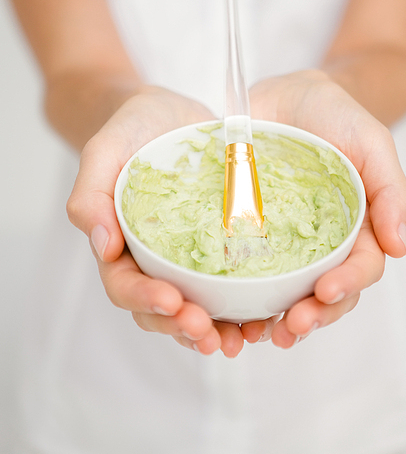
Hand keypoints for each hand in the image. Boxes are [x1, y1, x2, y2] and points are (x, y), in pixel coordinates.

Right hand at [67, 85, 275, 356]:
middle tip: (210, 333)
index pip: (125, 285)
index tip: (172, 301)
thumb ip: (91, 195)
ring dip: (217, 330)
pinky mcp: (219, 248)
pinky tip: (266, 317)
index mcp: (120, 246)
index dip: (145, 300)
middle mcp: (153, 261)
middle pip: (162, 309)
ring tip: (242, 339)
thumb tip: (102, 246)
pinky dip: (244, 307)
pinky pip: (230, 286)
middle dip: (183, 327)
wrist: (166, 114)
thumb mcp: (104, 151)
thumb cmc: (130, 130)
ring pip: (197, 308)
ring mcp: (187, 258)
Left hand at [248, 69, 405, 347]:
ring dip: (275, 318)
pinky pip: (245, 271)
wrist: (287, 93)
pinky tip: (226, 314)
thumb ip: (391, 189)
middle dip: (313, 315)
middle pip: (325, 292)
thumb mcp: (372, 142)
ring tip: (258, 334)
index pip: (360, 266)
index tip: (326, 291)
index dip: (347, 284)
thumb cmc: (337, 115)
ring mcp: (282, 241)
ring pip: (286, 292)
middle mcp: (321, 242)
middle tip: (292, 325)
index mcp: (357, 227)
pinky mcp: (246, 232)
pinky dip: (239, 298)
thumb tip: (400, 247)